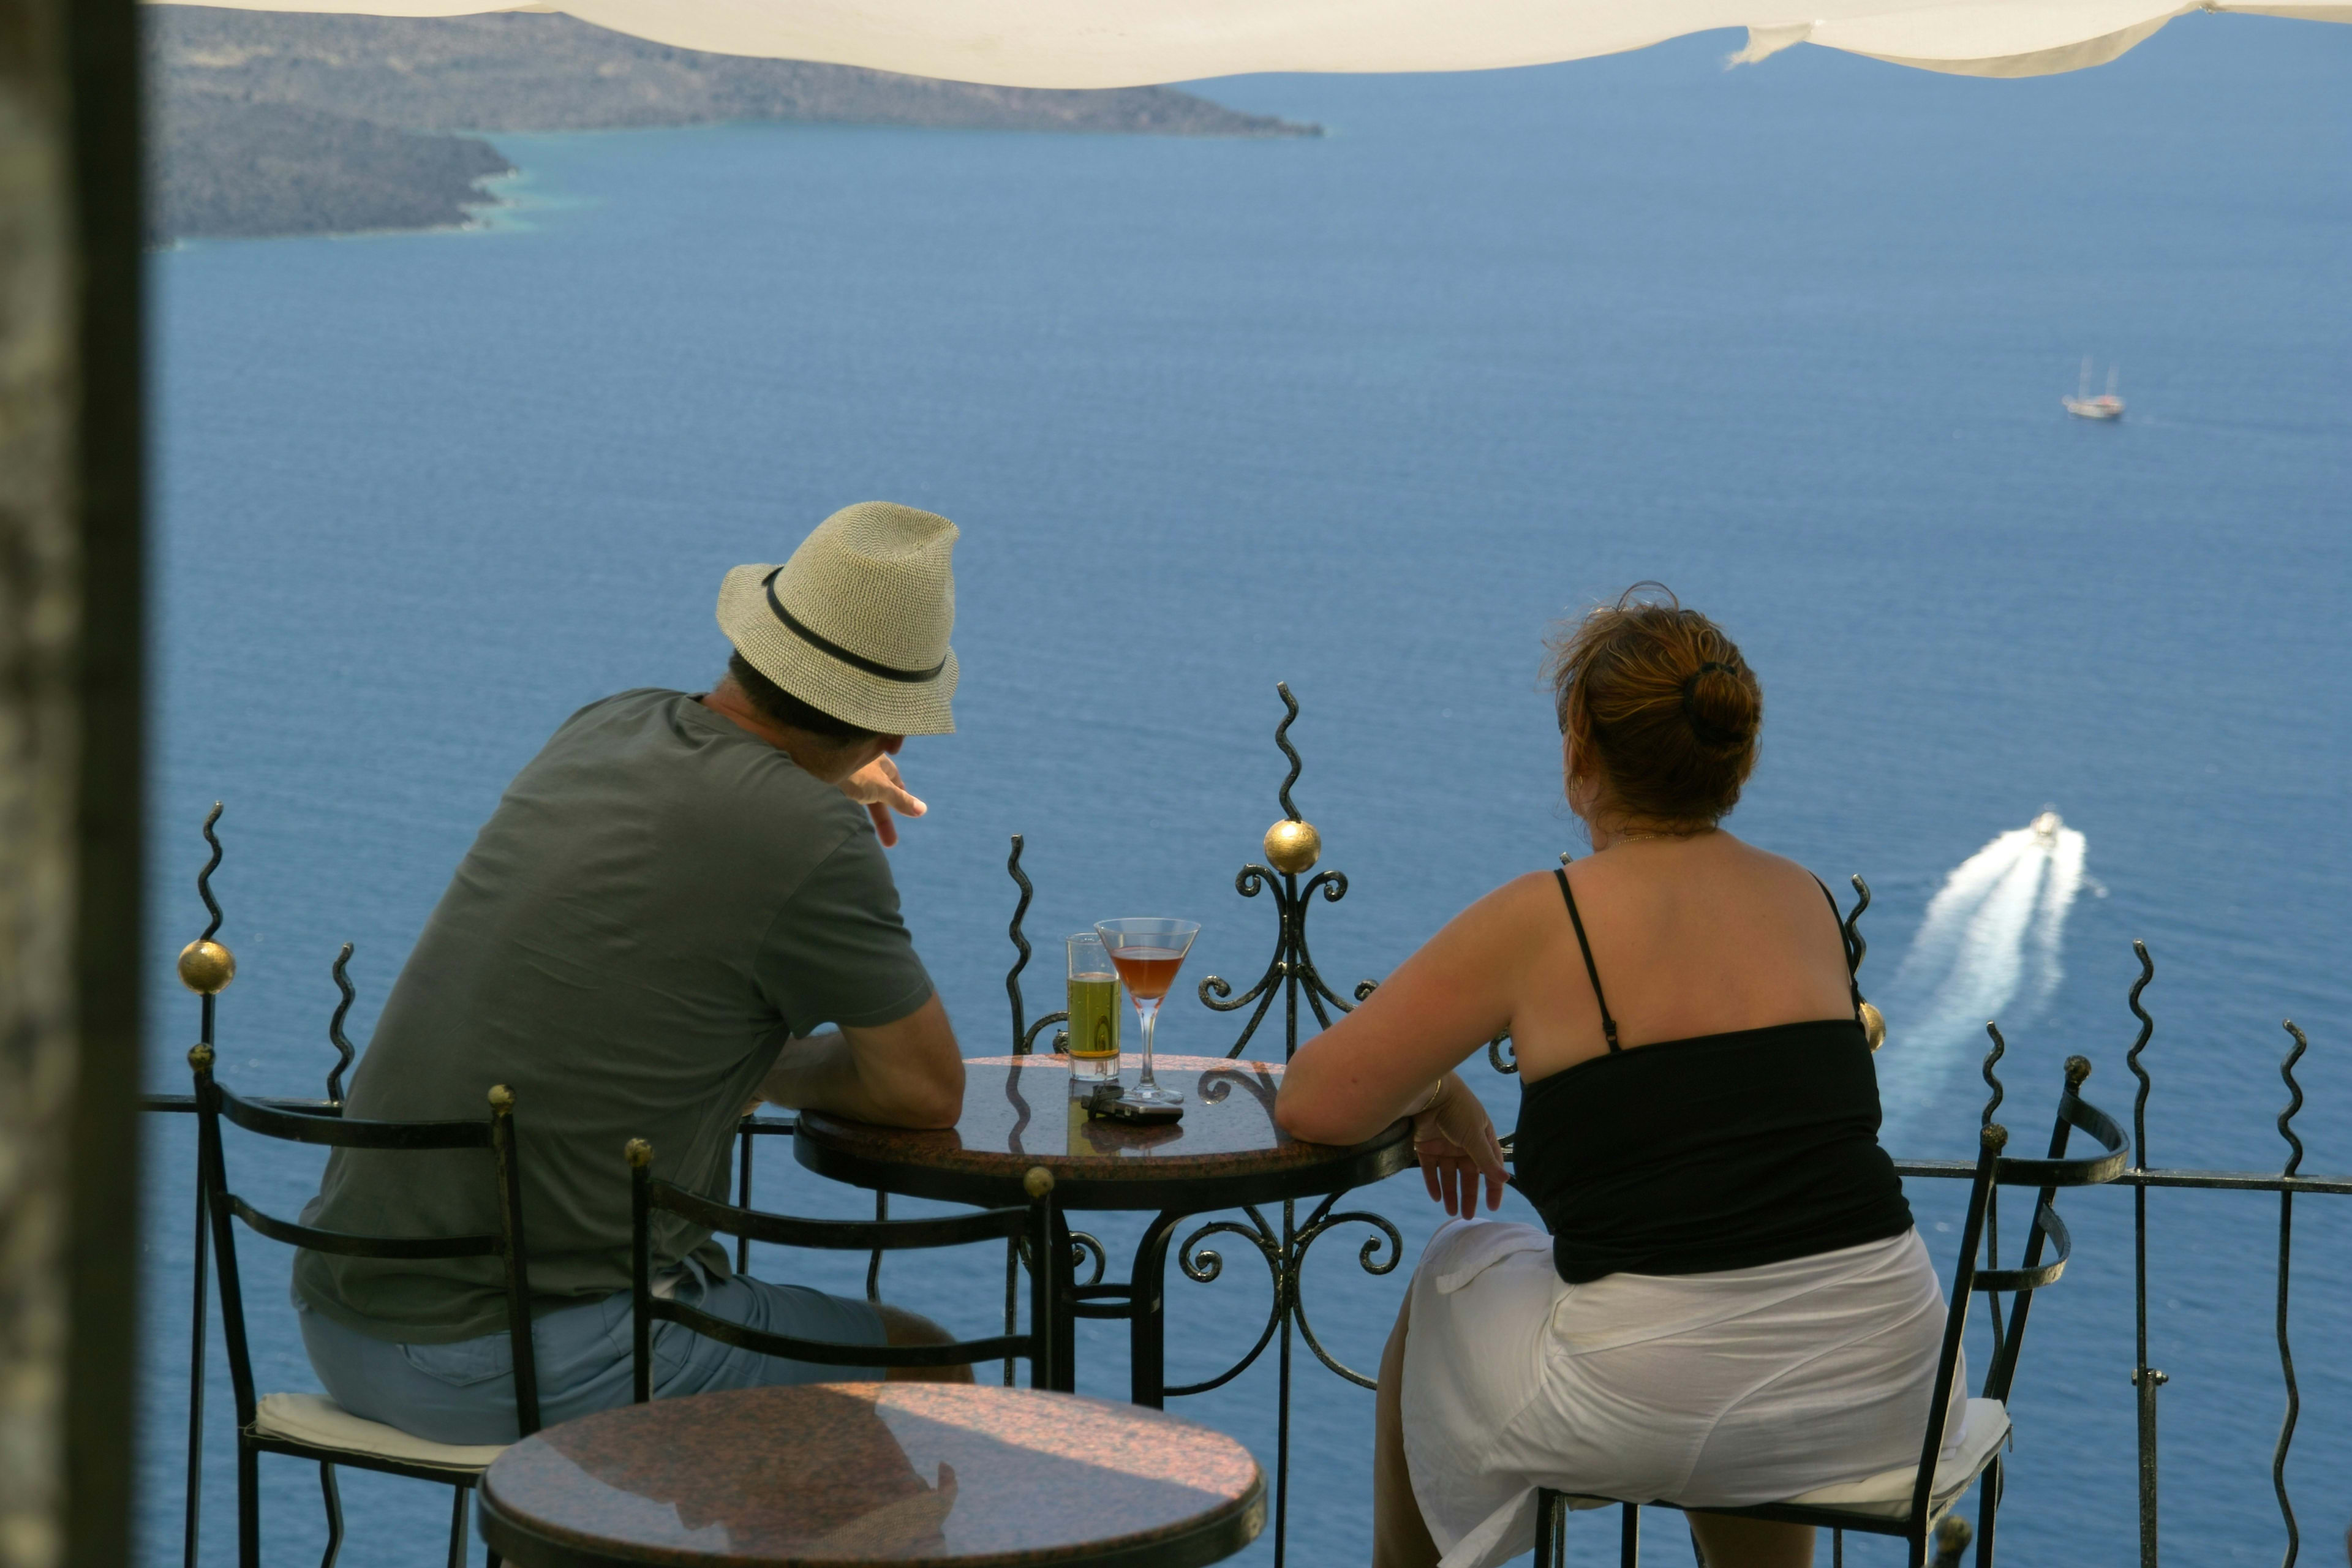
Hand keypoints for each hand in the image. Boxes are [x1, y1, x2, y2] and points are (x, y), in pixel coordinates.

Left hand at [837, 754, 925, 846]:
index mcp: (881, 762)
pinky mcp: (830, 778)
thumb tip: (922, 810)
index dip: (900, 798)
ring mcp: (847, 770)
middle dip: (883, 819)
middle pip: (878, 793)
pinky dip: (847, 806)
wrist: (818, 760)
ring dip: (865, 812)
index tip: (904, 811)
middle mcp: (865, 765)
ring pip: (860, 795)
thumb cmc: (855, 771)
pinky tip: (843, 815)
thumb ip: (900, 800)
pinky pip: (843, 794)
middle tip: (890, 844)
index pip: (895, 782)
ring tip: (861, 832)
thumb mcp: (882, 788)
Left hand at [1412, 1072, 1508, 1217]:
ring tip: (1451, 1212)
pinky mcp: (1424, 1145)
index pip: (1490, 1166)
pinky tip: (1436, 1198)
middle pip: (1468, 1174)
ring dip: (1450, 1193)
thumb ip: (1487, 1160)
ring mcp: (1443, 1144)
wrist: (1428, 1091)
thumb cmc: (1458, 1109)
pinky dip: (1432, 1183)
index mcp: (1481, 1137)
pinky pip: (1429, 1168)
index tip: (1493, 1206)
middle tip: (1468, 1216)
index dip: (1493, 1186)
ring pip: (1448, 1174)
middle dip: (1468, 1195)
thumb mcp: (1475, 1137)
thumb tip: (1506, 1179)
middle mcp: (1463, 1142)